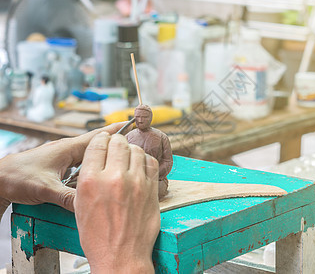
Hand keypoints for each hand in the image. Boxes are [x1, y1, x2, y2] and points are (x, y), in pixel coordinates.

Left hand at [0, 122, 127, 218]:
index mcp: (68, 148)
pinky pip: (82, 163)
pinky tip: (99, 174)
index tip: (133, 125)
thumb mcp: (45, 188)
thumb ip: (68, 197)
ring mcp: (64, 157)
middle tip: (135, 145)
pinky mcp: (60, 165)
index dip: (116, 131)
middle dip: (116, 143)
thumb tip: (89, 206)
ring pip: (90, 154)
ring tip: (122, 159)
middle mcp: (68, 149)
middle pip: (98, 144)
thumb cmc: (18, 177)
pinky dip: (93, 165)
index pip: (98, 136)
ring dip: (105, 154)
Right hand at [74, 133, 159, 273]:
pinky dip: (144, 161)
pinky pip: (151, 162)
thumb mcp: (80, 205)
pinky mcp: (151, 188)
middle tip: (115, 150)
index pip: (98, 143)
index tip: (103, 142)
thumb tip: (97, 156)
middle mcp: (113, 177)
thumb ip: (87, 177)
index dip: (100, 140)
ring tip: (127, 160)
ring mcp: (136, 182)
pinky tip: (139, 168)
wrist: (121, 256)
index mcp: (90, 181)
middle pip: (118, 141)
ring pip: (136, 149)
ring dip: (131, 151)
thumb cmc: (98, 235)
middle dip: (115, 143)